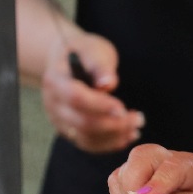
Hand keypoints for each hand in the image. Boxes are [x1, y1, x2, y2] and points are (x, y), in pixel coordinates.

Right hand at [41, 31, 142, 152]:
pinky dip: (108, 143)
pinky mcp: (69, 130)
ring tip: (136, 128)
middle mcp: (53, 104)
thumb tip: (108, 84)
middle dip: (113, 124)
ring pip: (85, 138)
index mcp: (55, 80)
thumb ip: (100, 65)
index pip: (75, 98)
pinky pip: (88, 143)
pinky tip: (127, 136)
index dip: (100, 106)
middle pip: (81, 122)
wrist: (67, 61)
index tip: (123, 108)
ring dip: (114, 136)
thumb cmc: (84, 52)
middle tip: (139, 119)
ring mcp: (59, 120)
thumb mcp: (93, 50)